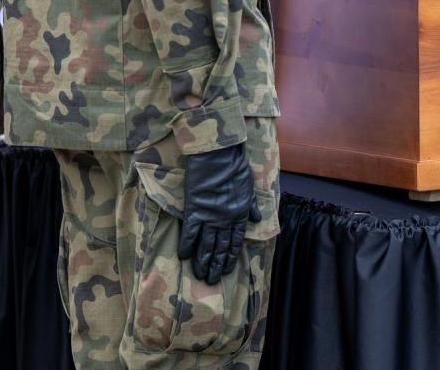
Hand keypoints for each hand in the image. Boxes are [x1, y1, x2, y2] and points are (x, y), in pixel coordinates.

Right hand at [179, 144, 260, 284]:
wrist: (219, 157)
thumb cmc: (235, 169)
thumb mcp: (249, 189)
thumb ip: (251, 206)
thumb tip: (256, 219)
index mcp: (238, 216)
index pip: (234, 243)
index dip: (229, 259)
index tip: (225, 271)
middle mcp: (225, 221)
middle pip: (220, 249)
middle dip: (215, 266)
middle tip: (210, 281)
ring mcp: (210, 217)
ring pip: (206, 246)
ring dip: (202, 262)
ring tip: (199, 275)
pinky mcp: (195, 211)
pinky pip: (190, 233)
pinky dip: (187, 245)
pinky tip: (183, 257)